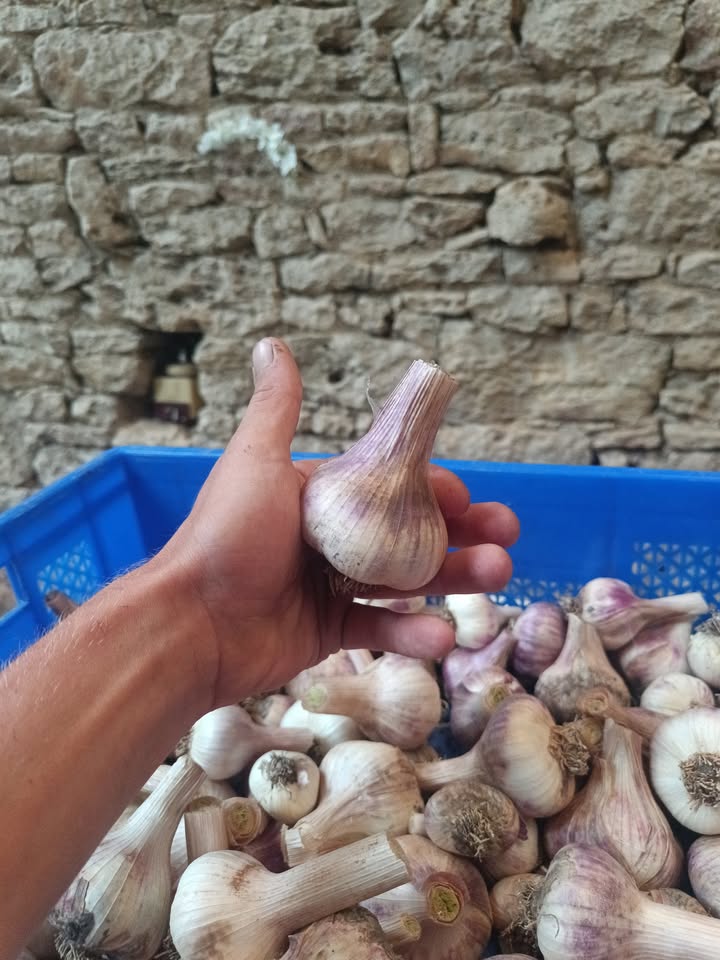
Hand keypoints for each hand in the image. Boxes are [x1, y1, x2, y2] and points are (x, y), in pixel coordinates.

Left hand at [160, 338, 519, 706]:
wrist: (191, 623)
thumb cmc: (227, 536)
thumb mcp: (256, 462)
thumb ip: (278, 408)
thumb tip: (272, 343)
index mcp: (321, 498)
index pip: (392, 487)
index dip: (435, 491)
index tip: (467, 499)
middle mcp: (331, 540)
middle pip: (410, 534)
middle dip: (462, 537)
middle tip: (505, 541)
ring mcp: (332, 588)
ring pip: (406, 581)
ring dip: (454, 580)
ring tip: (497, 576)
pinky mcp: (329, 633)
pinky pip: (380, 629)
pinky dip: (412, 633)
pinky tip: (441, 636)